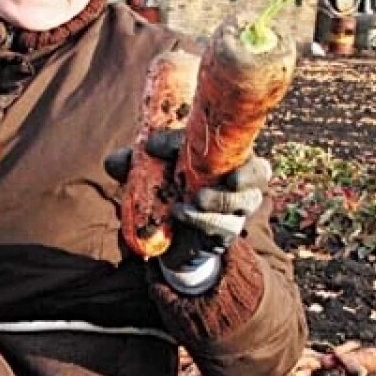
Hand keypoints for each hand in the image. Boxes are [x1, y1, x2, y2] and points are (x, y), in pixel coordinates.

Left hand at [104, 129, 271, 288]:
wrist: (167, 236)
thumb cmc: (162, 189)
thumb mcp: (145, 173)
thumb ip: (132, 164)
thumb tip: (114, 161)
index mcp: (224, 156)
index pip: (234, 142)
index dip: (217, 139)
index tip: (175, 144)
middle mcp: (237, 180)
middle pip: (261, 172)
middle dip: (249, 174)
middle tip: (229, 179)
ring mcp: (235, 209)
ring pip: (246, 202)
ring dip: (222, 201)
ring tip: (194, 200)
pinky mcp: (226, 233)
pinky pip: (224, 227)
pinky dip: (203, 221)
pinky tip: (181, 215)